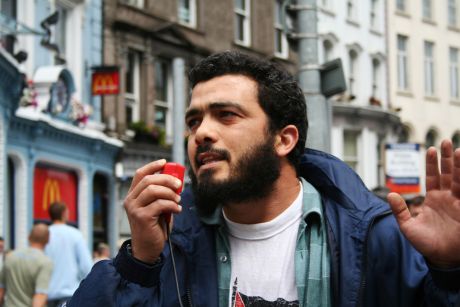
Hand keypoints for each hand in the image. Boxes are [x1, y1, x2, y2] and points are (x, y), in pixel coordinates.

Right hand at [124, 159, 182, 263]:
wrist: (148, 249)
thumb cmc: (154, 227)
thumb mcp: (158, 208)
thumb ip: (162, 195)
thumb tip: (175, 181)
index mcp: (133, 196)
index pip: (140, 174)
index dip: (152, 166)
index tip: (165, 162)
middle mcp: (130, 200)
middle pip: (149, 180)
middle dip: (167, 179)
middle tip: (179, 185)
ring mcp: (134, 208)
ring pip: (153, 190)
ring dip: (170, 193)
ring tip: (178, 201)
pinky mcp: (142, 217)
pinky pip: (160, 204)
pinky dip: (172, 205)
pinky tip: (177, 210)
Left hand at [388, 139, 459, 267]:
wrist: (442, 259)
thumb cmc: (425, 244)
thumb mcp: (408, 226)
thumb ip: (399, 210)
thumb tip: (390, 194)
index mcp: (433, 199)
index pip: (432, 177)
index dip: (432, 163)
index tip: (430, 149)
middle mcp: (447, 198)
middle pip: (448, 173)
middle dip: (447, 158)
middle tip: (445, 141)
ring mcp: (458, 203)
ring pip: (459, 180)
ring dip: (459, 166)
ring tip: (458, 149)